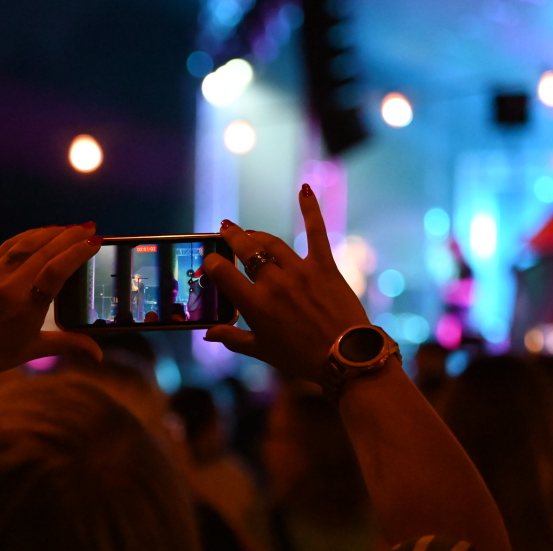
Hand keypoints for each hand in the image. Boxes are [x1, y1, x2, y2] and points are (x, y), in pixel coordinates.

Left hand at [0, 225, 103, 384]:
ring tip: (70, 227)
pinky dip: (27, 235)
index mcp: (26, 307)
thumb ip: (68, 345)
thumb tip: (99, 355)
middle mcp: (9, 286)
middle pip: (45, 250)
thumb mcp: (32, 350)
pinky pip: (7, 246)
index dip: (78, 251)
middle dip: (70, 235)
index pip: (57, 270)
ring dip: (51, 231)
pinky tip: (41, 232)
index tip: (95, 241)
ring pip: (26, 243)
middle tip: (90, 227)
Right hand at [203, 186, 369, 380]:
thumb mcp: (261, 351)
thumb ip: (232, 338)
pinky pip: (316, 232)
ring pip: (271, 243)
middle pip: (245, 251)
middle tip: (223, 230)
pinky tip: (304, 190)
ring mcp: (300, 271)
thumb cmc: (300, 358)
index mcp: (255, 305)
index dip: (212, 263)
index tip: (209, 261)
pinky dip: (310, 210)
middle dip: (231, 238)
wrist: (344, 357)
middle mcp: (274, 283)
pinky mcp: (324, 266)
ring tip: (248, 233)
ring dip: (256, 235)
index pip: (223, 273)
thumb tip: (208, 333)